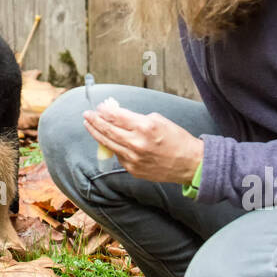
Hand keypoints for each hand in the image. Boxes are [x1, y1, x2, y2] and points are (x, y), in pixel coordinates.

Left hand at [83, 102, 203, 184]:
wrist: (190, 163)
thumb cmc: (176, 139)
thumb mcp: (158, 120)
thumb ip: (136, 118)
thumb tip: (116, 115)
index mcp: (144, 127)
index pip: (116, 116)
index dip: (105, 110)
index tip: (99, 106)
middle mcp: (137, 143)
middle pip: (108, 130)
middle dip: (95, 121)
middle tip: (87, 115)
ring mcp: (133, 158)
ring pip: (108, 144)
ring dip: (96, 133)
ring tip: (89, 125)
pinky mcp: (133, 170)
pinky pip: (118, 155)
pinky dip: (113, 146)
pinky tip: (109, 140)